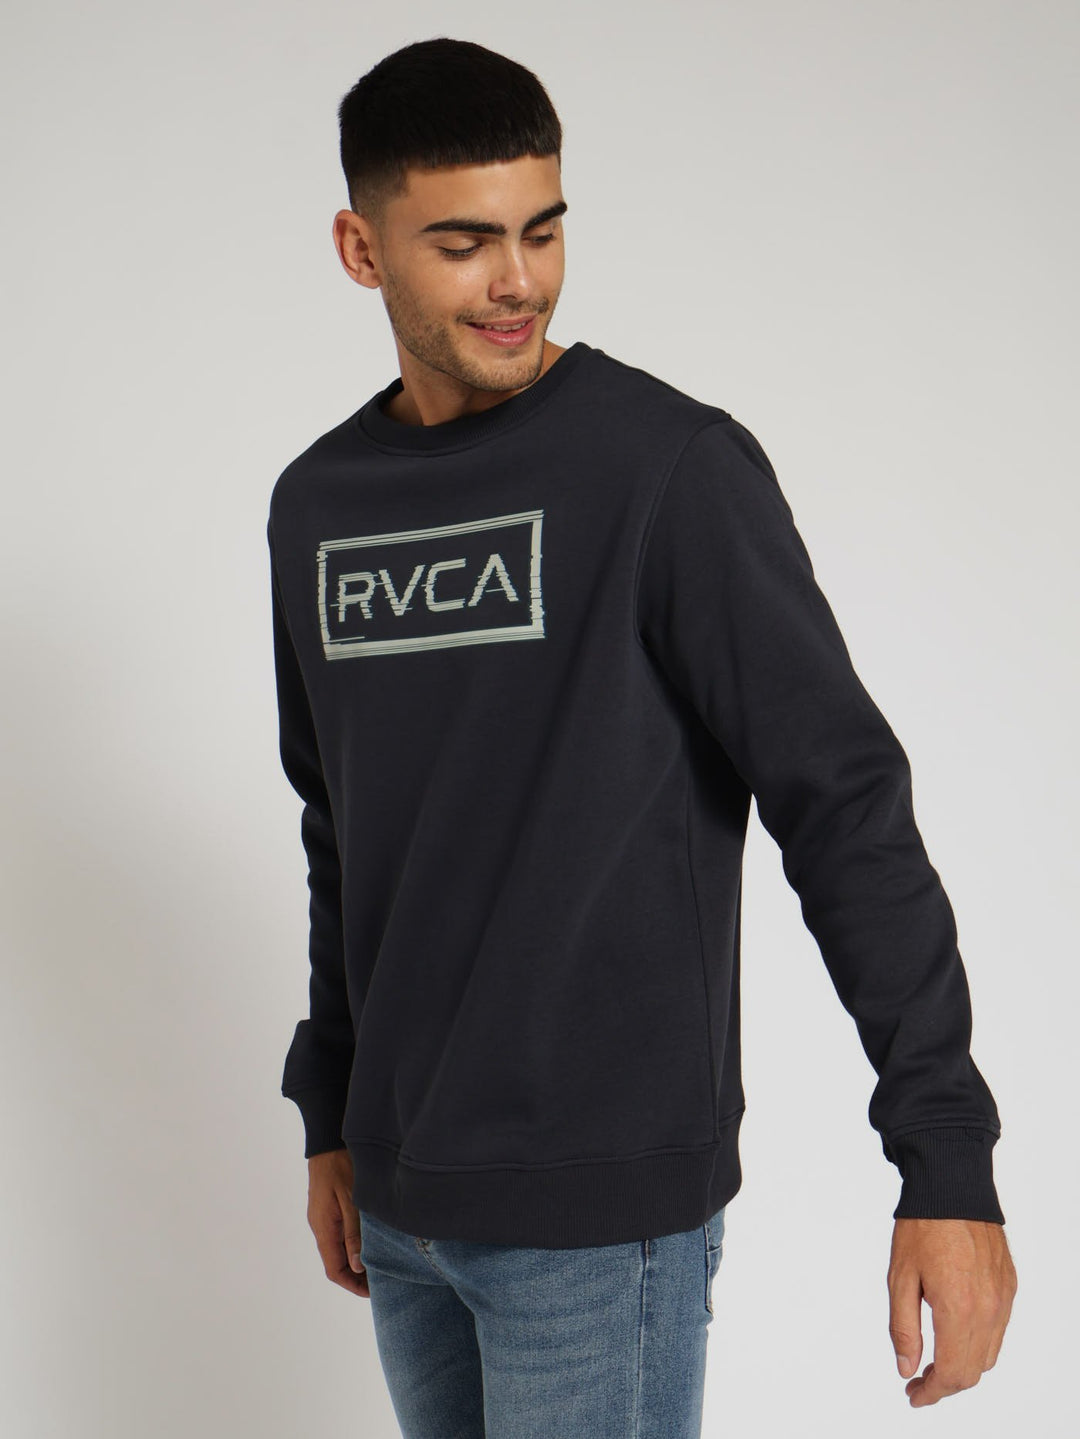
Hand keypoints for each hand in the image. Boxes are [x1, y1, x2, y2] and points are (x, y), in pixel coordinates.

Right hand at [306, 1147, 369, 1297]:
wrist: (328, 1141)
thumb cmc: (341, 1166)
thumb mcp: (351, 1200)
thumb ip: (354, 1233)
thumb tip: (357, 1266)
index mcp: (324, 1229)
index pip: (334, 1270)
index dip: (351, 1285)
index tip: (372, 1292)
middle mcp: (321, 1227)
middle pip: (336, 1262)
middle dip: (357, 1275)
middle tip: (382, 1280)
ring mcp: (323, 1217)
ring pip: (338, 1249)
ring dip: (356, 1260)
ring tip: (380, 1263)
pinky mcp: (329, 1208)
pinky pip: (340, 1234)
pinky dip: (354, 1244)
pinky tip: (370, 1240)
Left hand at [887, 1217, 1015, 1405]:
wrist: (952, 1185)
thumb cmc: (921, 1226)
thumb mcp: (899, 1276)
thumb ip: (903, 1328)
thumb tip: (906, 1368)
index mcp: (958, 1308)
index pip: (952, 1374)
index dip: (932, 1393)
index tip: (913, 1395)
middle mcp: (988, 1309)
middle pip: (973, 1372)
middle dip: (945, 1385)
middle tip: (918, 1382)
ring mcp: (1003, 1298)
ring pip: (988, 1354)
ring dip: (963, 1366)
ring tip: (934, 1361)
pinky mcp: (1009, 1286)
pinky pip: (998, 1330)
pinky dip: (978, 1343)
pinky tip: (955, 1334)